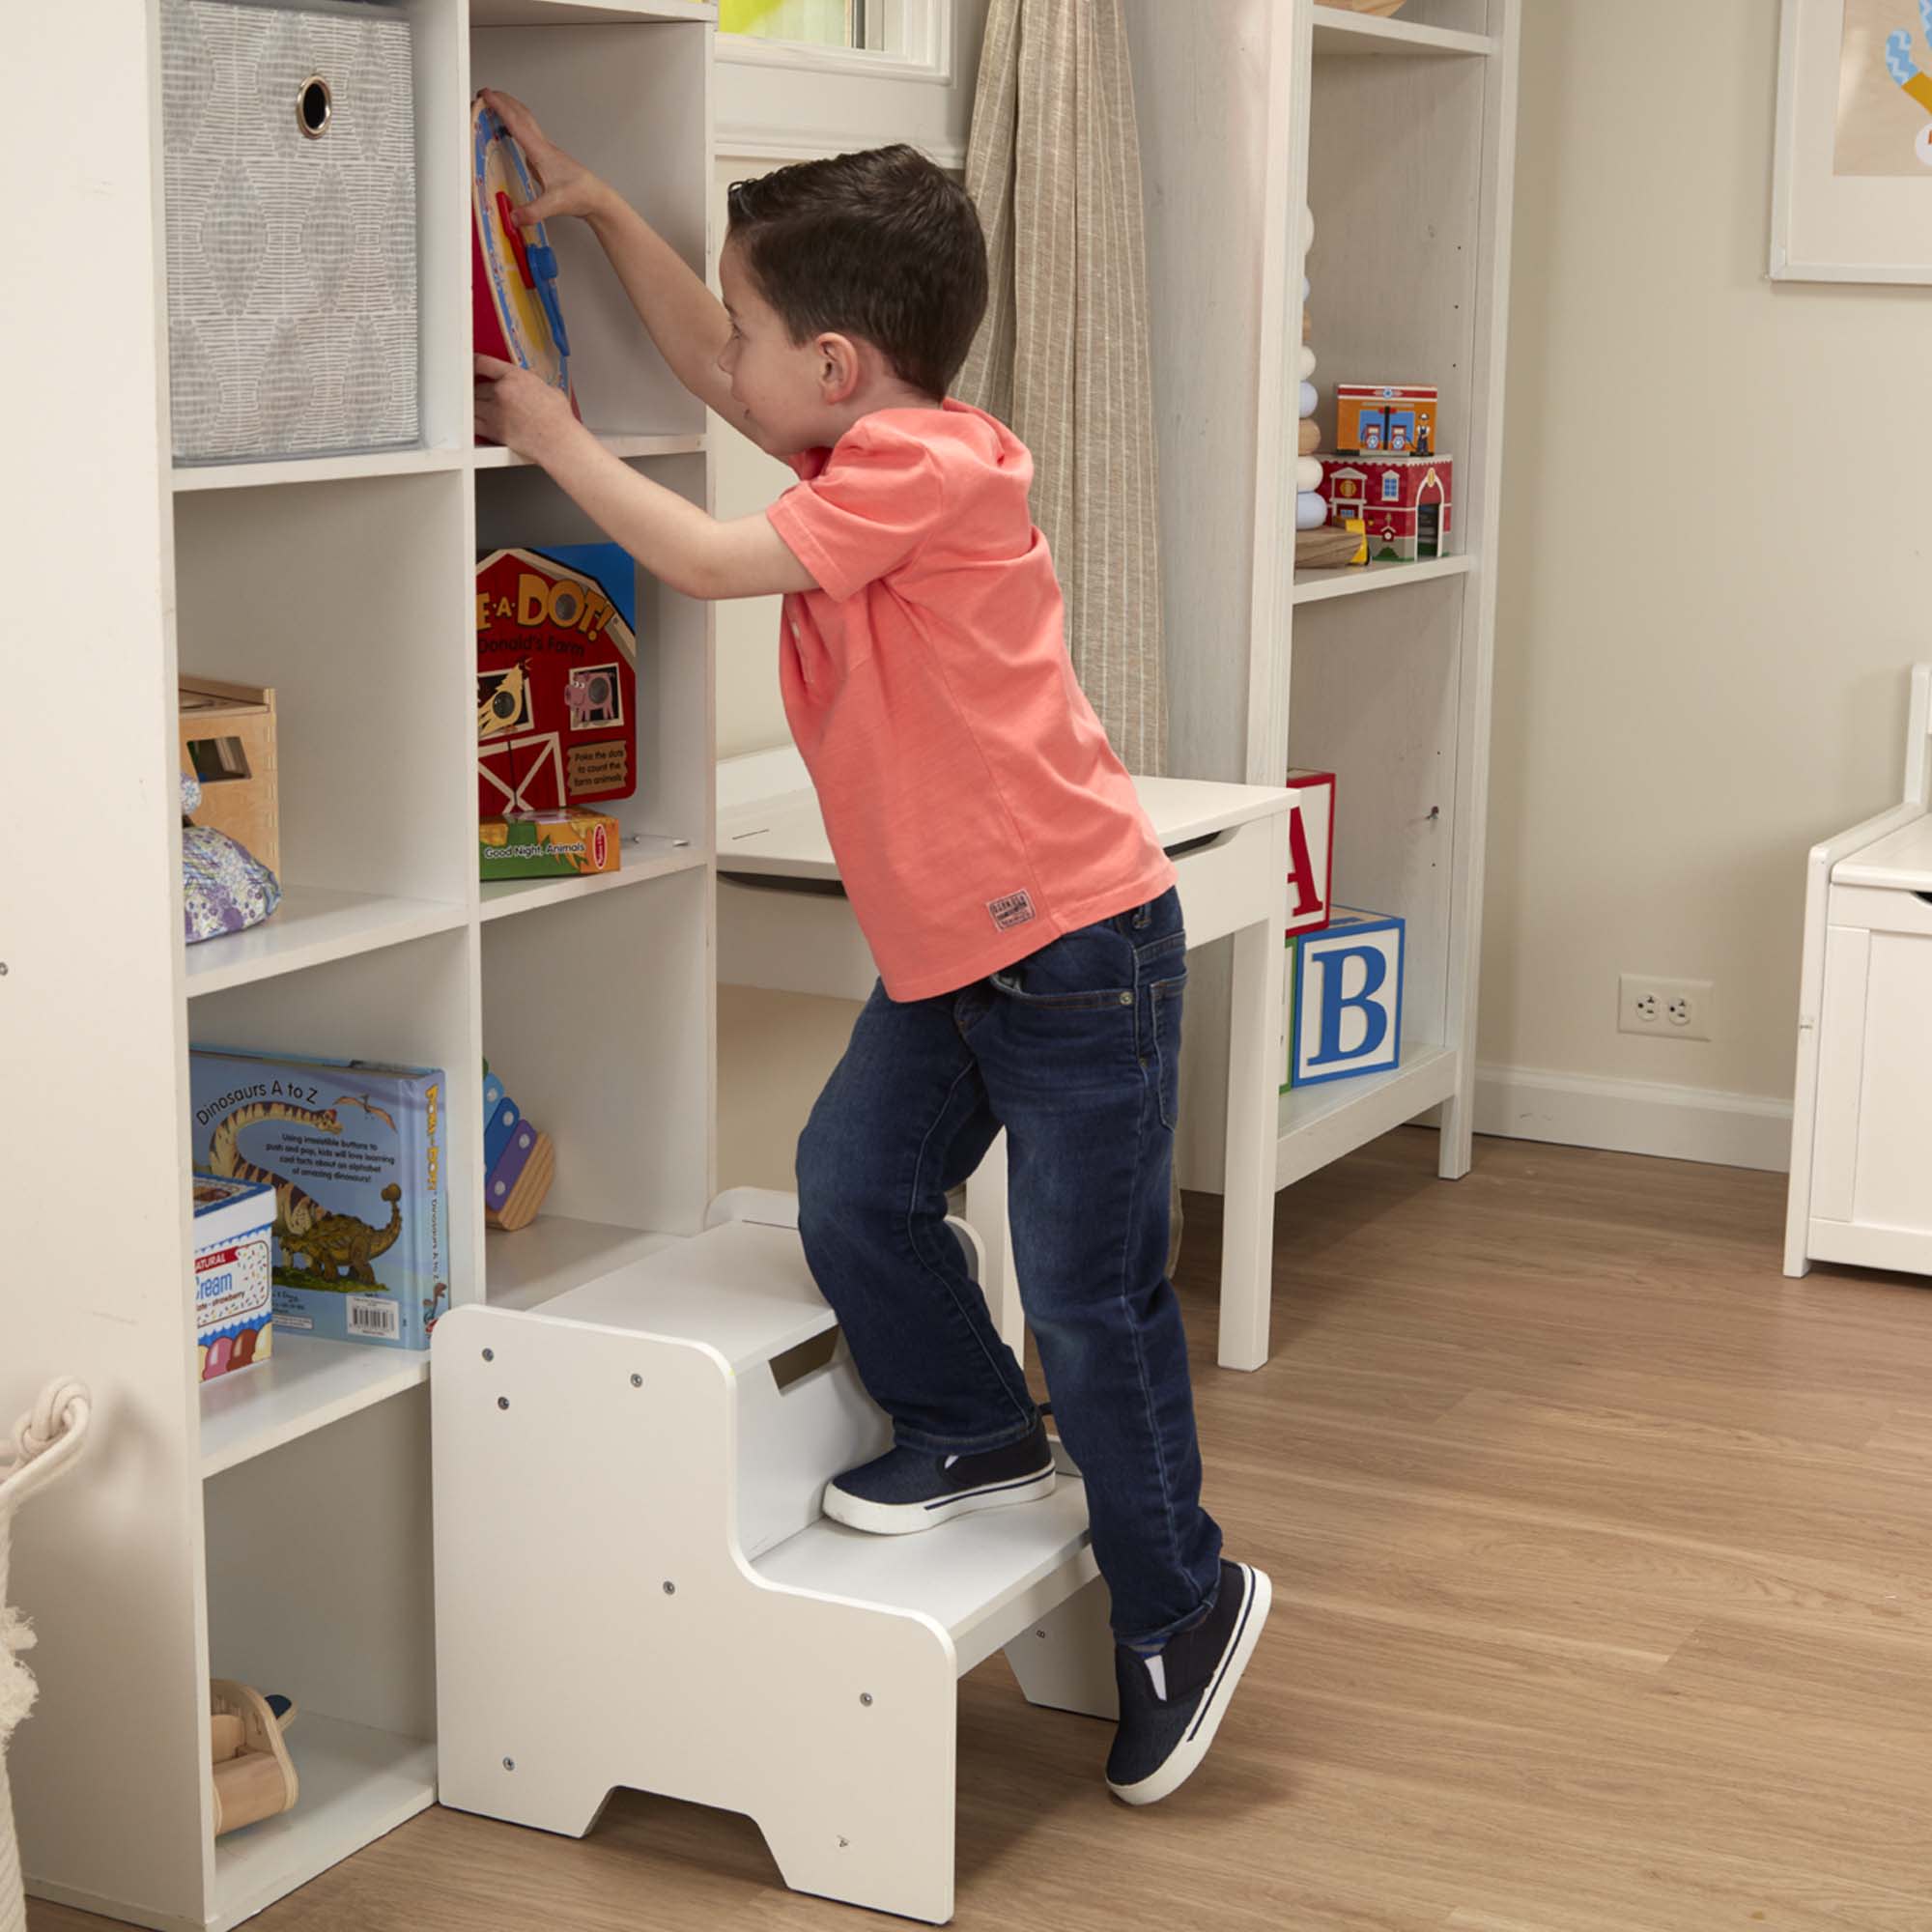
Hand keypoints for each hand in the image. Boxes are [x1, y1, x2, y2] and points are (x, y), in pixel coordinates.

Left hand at [474, 355, 577, 460]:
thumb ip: (534, 384)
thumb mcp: (550, 390)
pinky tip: (477, 423)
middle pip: (475, 386)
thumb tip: (533, 384)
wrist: (558, 441)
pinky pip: (473, 424)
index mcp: (515, 377)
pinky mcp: (493, 431)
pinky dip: (473, 422)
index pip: (483, 363)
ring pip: (472, 405)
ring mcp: (495, 411)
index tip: (473, 367)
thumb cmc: (558, 419)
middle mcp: (501, 391)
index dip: (474, 364)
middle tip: (481, 394)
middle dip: (478, 390)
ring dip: (474, 406)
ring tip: (480, 409)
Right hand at [476, 89, 612, 225]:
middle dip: (502, 100)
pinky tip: (510, 133)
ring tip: (495, 106)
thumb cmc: (580, 195)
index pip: (516, 123)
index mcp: (541, 152)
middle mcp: (543, 147)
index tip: (486, 95)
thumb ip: (532, 211)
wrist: (596, 198)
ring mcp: (545, 151)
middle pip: (521, 114)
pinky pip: (527, 134)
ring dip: (510, 110)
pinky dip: (516, 126)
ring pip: (525, 121)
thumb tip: (513, 217)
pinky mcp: (546, 158)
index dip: (500, 107)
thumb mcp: (554, 205)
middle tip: (486, 93)